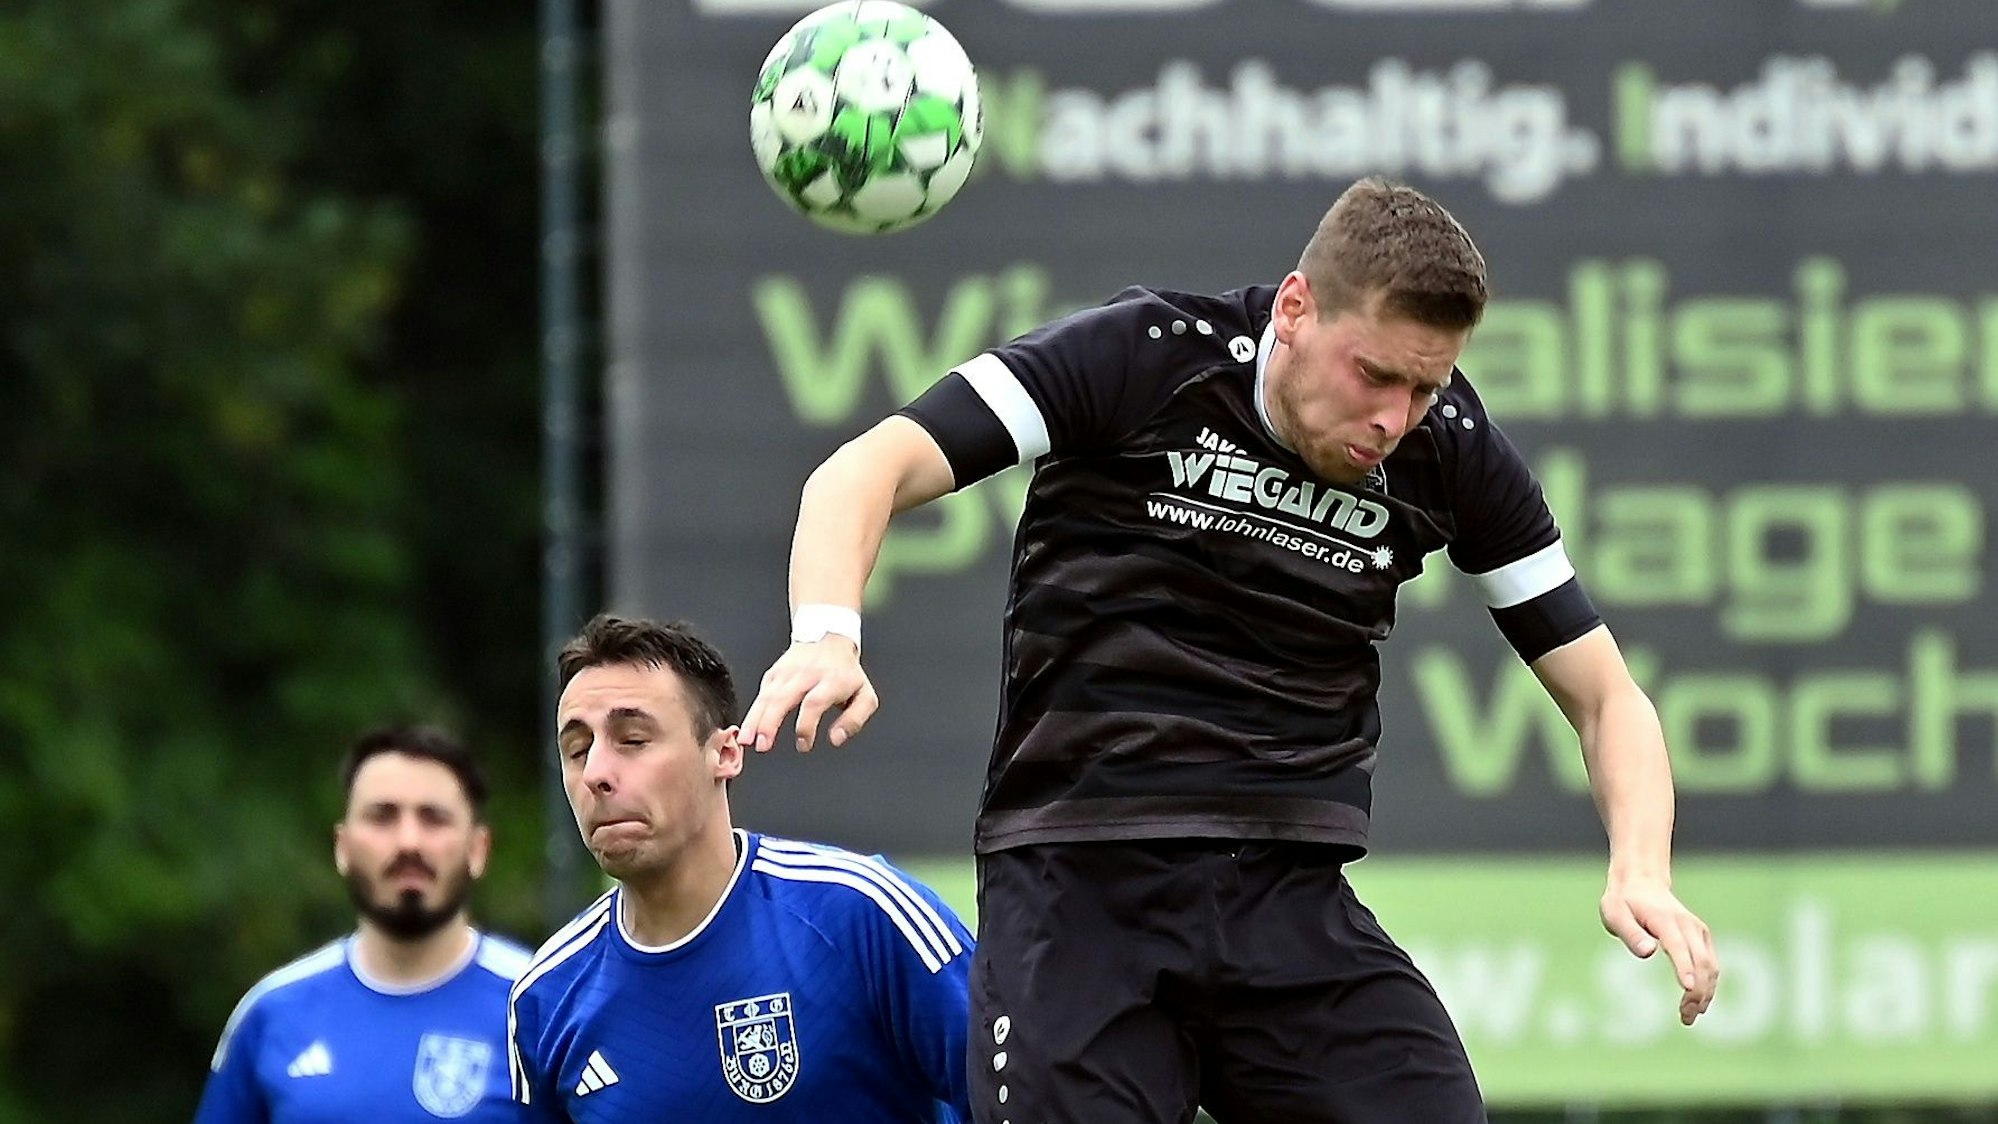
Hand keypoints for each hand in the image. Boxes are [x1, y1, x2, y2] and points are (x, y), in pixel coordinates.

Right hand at [741, 637, 878, 752]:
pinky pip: (761, 693)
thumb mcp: (864, 695)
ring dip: (755, 719)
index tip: (803, 744)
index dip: (806, 725)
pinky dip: (752, 712)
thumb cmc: (847, 673)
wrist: (828, 637)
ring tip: (746, 739)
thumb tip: (836, 739)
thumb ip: (854, 720)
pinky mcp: (775, 673)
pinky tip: (746, 728)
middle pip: (783, 697)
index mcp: (831, 680)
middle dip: (770, 722)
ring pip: (767, 695)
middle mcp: (806, 674)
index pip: (814, 703)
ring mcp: (788, 672)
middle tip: (762, 745)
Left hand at [1599, 874, 1718, 1025]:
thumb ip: (1630, 934)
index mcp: (1665, 920)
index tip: (1687, 989)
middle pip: (1701, 961)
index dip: (1684, 967)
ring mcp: (1698, 931)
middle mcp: (1688, 925)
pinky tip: (1700, 1003)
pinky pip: (1711, 964)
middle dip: (1697, 991)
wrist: (1641, 882)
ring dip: (1706, 992)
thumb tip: (1648, 952)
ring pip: (1711, 965)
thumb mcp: (1615, 914)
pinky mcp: (1701, 937)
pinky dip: (1709, 984)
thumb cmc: (1623, 902)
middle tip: (1685, 1017)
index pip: (1679, 946)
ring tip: (1690, 1016)